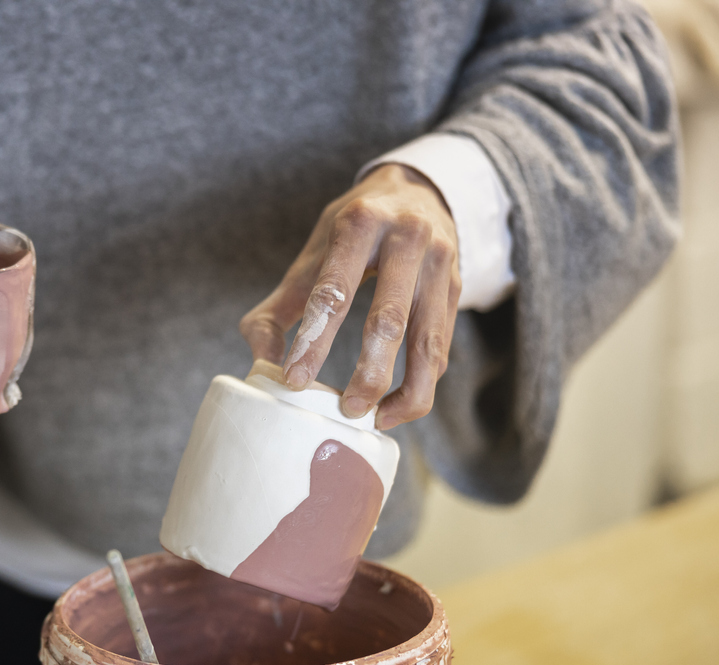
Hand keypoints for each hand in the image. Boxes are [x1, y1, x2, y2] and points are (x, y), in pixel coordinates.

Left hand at [240, 164, 460, 430]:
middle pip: (388, 319)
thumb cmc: (355, 228)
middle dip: (368, 372)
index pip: (333, 291)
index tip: (294, 379)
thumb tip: (260, 360)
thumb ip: (279, 304)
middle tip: (345, 409)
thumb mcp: (314, 251)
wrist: (418, 190)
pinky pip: (441, 346)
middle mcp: (407, 238)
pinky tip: (396, 405)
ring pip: (427, 340)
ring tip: (376, 419)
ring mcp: (440, 264)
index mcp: (360, 223)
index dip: (313, 340)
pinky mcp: (458, 288)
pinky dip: (421, 382)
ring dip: (404, 389)